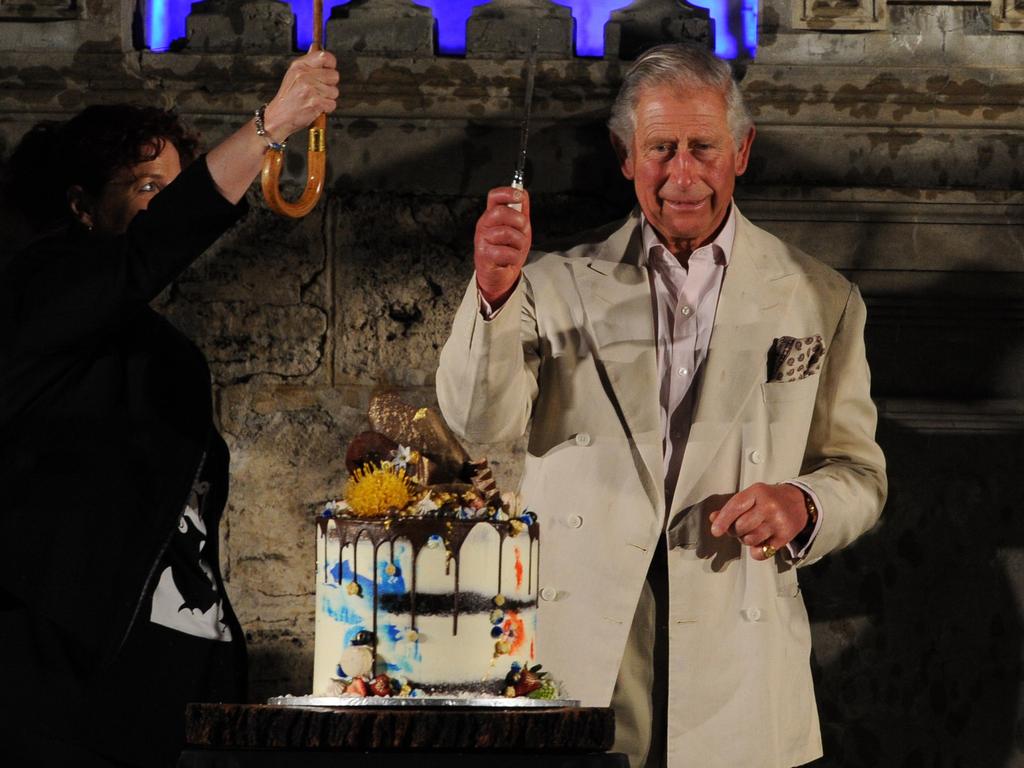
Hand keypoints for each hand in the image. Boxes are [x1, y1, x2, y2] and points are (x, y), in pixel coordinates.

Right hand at [262, 49, 339, 141]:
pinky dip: (326, 108)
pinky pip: (332, 104)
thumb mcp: (293, 74)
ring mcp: (310, 89)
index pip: (325, 56)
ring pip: (335, 91)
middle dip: (330, 84)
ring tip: (315, 98)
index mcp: (300, 65)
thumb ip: (307, 63)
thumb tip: (315, 47)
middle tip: (319, 89)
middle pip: (334, 75)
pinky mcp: (316, 103)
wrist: (279, 116)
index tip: (329, 69)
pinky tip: (316, 106)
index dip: (331, 64)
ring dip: (328, 97)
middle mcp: (305, 75)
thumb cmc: (288, 97)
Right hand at [474, 186, 531, 305]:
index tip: (519, 196)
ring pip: (506, 233)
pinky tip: (511, 258)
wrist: (501, 275)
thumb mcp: (519, 228)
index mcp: (492, 215)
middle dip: (518, 221)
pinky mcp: (484, 255)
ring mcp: (483, 240)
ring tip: (516, 248)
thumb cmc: (507, 250)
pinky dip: (514, 257)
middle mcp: (485, 225)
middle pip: (500, 212)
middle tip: (522, 230)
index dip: (507, 192)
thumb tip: (523, 192)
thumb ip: (521, 211)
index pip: (494, 196)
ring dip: (519, 242)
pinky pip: (506, 252)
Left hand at [708, 483, 806, 559]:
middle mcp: (769, 506)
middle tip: (742, 527)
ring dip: (746, 539)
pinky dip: (757, 551)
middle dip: (736, 530)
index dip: (723, 520)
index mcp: (757, 492)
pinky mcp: (785, 536)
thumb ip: (732, 507)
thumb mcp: (751, 496)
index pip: (735, 507)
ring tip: (753, 531)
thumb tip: (713, 518)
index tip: (715, 531)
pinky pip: (762, 552)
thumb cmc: (770, 499)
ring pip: (750, 540)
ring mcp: (778, 522)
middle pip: (740, 527)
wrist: (800, 501)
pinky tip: (760, 543)